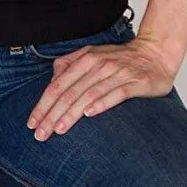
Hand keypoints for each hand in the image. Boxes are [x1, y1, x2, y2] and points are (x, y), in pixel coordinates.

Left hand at [26, 35, 179, 141]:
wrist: (154, 53)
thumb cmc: (120, 59)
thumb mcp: (92, 56)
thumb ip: (70, 65)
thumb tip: (52, 80)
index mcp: (85, 59)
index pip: (57, 85)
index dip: (43, 104)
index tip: (32, 123)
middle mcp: (97, 65)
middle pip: (69, 92)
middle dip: (51, 114)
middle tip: (40, 134)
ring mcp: (115, 73)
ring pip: (87, 94)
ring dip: (71, 113)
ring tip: (58, 129)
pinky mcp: (133, 82)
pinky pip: (115, 93)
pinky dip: (101, 103)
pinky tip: (90, 114)